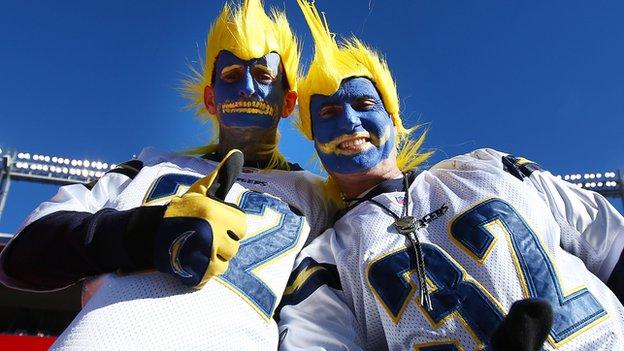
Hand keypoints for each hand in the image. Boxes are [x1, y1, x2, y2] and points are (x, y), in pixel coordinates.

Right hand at [153, 149, 246, 287]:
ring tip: (199, 246)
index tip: (214, 223)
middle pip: (234, 245)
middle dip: (222, 241)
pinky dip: (207, 269)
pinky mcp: (199, 272)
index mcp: (216, 213)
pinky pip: (215, 273)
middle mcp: (213, 234)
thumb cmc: (180, 210)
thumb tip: (237, 153)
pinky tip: (195, 258)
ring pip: (226, 261)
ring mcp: (206, 255)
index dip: (229, 225)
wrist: (149, 233)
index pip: (241, 226)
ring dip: (215, 256)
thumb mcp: (201, 190)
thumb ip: (222, 175)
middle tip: (203, 235)